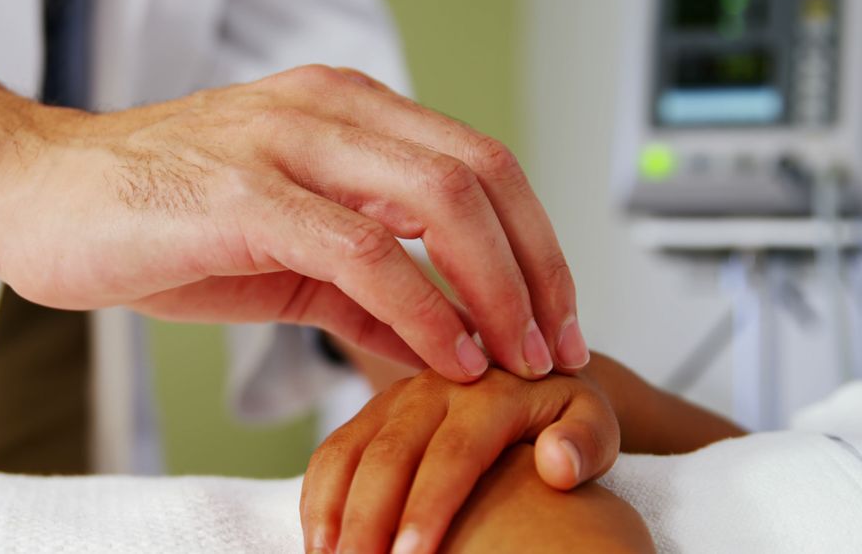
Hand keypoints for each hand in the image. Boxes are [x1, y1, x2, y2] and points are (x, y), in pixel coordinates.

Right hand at [0, 65, 588, 381]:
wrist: (39, 197)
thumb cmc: (159, 219)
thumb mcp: (283, 255)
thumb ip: (363, 289)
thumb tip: (440, 341)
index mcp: (345, 111)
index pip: (478, 163)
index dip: (536, 243)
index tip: (557, 318)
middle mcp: (327, 110)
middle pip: (478, 175)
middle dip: (536, 269)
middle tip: (557, 347)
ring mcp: (284, 143)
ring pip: (435, 200)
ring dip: (495, 289)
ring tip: (517, 359)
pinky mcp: (241, 193)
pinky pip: (362, 249)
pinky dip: (420, 305)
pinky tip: (445, 354)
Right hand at [300, 366, 619, 553]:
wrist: (530, 375)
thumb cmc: (566, 417)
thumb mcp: (594, 423)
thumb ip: (586, 442)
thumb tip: (556, 465)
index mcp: (489, 390)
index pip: (454, 454)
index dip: (428, 509)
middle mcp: (432, 387)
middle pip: (389, 455)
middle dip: (369, 521)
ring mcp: (395, 399)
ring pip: (348, 450)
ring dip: (331, 510)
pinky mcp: (372, 413)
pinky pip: (332, 452)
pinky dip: (318, 497)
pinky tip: (320, 543)